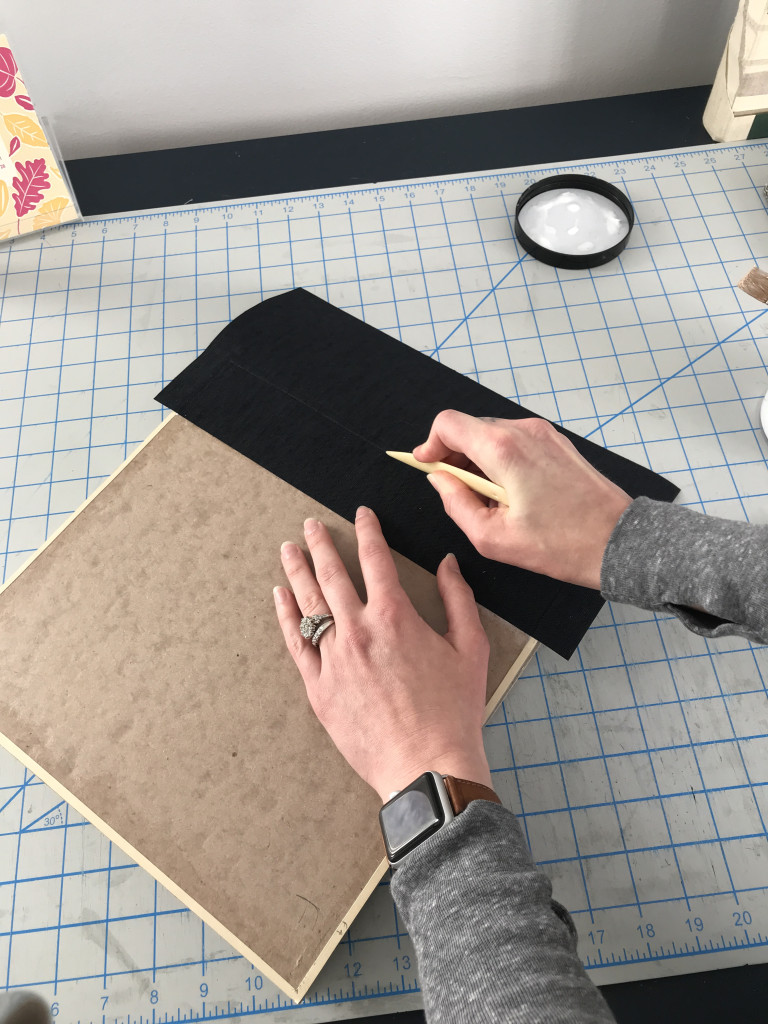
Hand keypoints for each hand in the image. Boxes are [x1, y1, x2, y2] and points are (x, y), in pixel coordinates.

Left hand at [273, 507, 491, 800]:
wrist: (426, 767)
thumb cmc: (453, 711)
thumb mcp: (471, 648)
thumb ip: (458, 599)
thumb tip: (448, 563)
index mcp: (395, 616)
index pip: (375, 558)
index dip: (367, 531)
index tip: (361, 514)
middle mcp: (358, 630)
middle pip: (332, 575)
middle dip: (320, 545)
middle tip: (310, 526)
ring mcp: (333, 658)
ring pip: (308, 604)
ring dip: (297, 572)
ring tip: (288, 550)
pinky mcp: (318, 687)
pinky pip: (296, 643)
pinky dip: (286, 617)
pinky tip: (280, 599)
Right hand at [414, 410, 631, 589]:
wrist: (619, 542)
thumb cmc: (561, 544)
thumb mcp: (494, 538)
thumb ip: (456, 504)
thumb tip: (440, 480)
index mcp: (503, 449)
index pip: (448, 423)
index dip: (430, 444)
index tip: (427, 466)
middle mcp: (524, 430)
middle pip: (470, 429)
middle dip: (455, 456)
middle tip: (457, 492)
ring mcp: (544, 434)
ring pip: (493, 435)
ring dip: (479, 461)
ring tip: (489, 500)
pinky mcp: (558, 443)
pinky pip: (517, 442)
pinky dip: (502, 461)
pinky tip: (512, 494)